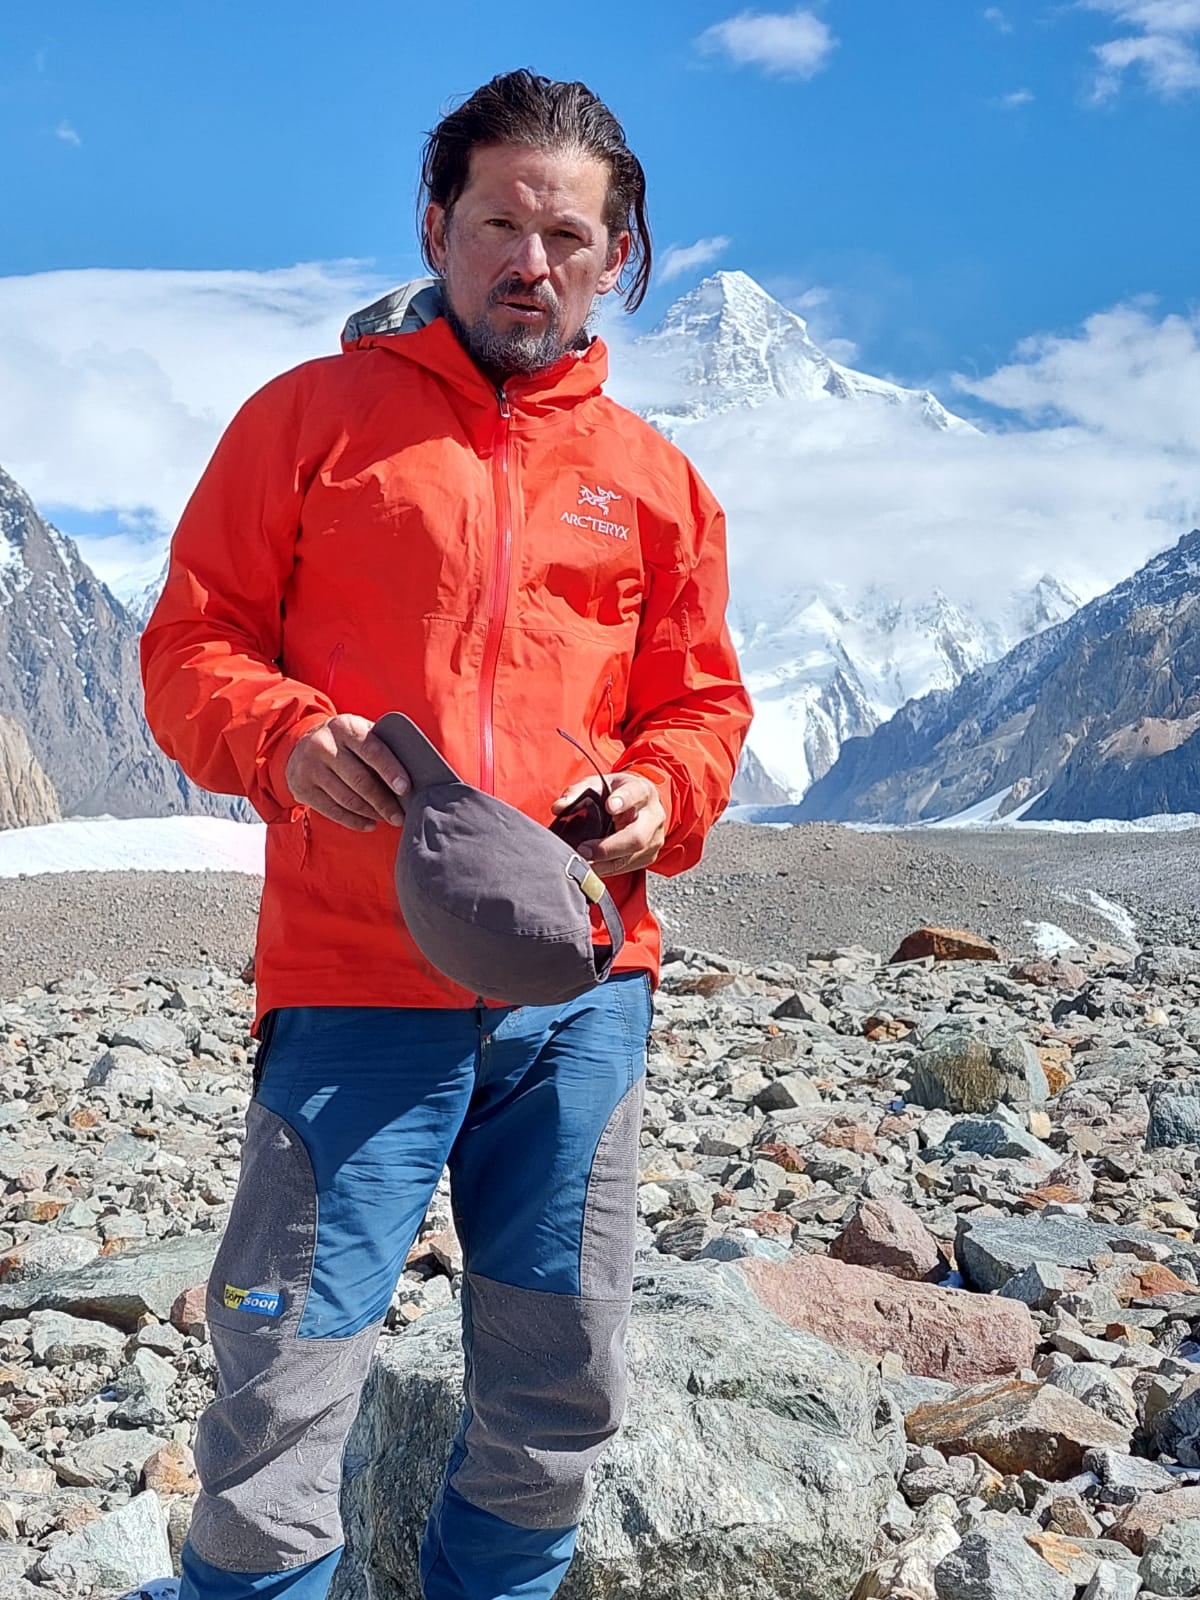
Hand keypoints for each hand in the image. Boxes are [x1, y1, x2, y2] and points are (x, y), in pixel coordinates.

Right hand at [285, 714, 409, 831]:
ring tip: (388, 819)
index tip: (406, 788)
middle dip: (384, 802)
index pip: (372, 750)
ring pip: (347, 799)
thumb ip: (381, 745)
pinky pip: (332, 811)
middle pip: (360, 780)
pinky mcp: (301, 787)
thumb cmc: (345, 742)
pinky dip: (354, 821)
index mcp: (345, 728)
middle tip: (401, 816)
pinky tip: (370, 824)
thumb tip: (417, 770)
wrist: (300, 745)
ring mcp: (310, 767)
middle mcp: (324, 745)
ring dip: (371, 813)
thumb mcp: (359, 733)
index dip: (390, 771)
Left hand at [551, 771, 665, 876]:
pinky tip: (592, 867)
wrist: (642, 805)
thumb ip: (578, 792)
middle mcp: (653, 816)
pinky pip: (627, 867)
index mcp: (641, 791)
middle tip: (584, 849)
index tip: (610, 806)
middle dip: (608, 847)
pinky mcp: (649, 856)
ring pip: (631, 857)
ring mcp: (654, 839)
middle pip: (637, 837)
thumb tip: (559, 807)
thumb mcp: (599, 784)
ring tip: (582, 862)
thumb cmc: (618, 793)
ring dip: (604, 863)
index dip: (624, 800)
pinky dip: (607, 869)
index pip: (635, 794)